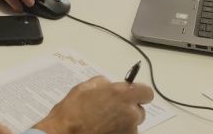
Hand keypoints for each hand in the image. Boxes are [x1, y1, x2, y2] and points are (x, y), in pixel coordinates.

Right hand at [33, 76, 154, 133]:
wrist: (65, 133)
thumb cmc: (72, 112)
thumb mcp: (85, 87)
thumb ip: (103, 83)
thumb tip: (109, 85)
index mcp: (122, 95)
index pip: (147, 92)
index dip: (140, 93)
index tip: (133, 94)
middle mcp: (130, 113)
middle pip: (139, 110)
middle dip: (128, 109)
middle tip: (111, 110)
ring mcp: (129, 130)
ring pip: (132, 124)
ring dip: (122, 122)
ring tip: (104, 122)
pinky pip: (125, 133)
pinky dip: (118, 131)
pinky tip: (104, 129)